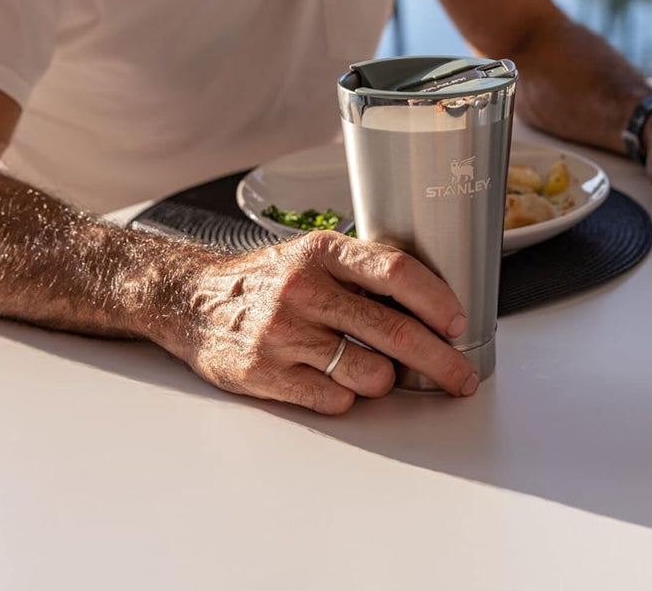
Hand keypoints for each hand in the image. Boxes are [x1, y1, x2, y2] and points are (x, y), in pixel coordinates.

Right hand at [167, 232, 478, 413]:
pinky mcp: (264, 373)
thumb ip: (364, 271)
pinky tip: (332, 380)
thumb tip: (433, 303)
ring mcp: (283, 333)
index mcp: (322, 251)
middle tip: (460, 377)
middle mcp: (303, 289)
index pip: (397, 272)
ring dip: (384, 379)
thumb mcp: (313, 255)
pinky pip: (335, 400)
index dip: (437, 301)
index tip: (458, 323)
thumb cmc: (267, 280)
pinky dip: (346, 396)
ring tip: (370, 369)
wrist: (191, 302)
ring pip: (370, 374)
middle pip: (394, 331)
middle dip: (440, 361)